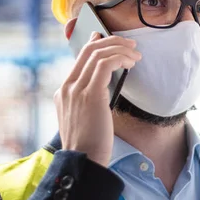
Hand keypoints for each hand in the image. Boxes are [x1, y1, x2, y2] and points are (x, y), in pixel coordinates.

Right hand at [54, 30, 140, 165]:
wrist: (83, 162)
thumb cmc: (90, 144)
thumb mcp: (84, 118)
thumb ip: (89, 99)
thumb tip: (105, 84)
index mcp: (63, 92)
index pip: (80, 58)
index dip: (96, 43)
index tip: (109, 37)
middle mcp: (67, 87)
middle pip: (88, 50)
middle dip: (112, 42)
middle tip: (131, 45)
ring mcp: (76, 90)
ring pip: (98, 54)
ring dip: (120, 50)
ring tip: (136, 56)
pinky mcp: (90, 94)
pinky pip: (105, 64)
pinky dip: (120, 58)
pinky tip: (130, 64)